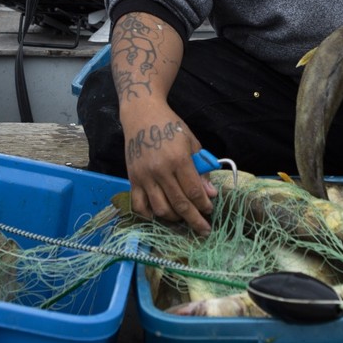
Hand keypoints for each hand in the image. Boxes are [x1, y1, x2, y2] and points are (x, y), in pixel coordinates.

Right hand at [121, 104, 217, 234]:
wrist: (142, 114)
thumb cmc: (171, 126)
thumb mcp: (192, 142)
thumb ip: (201, 169)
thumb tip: (210, 194)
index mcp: (178, 159)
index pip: (193, 191)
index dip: (203, 205)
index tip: (210, 211)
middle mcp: (160, 171)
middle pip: (179, 204)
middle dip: (194, 219)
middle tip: (204, 228)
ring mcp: (144, 176)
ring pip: (160, 208)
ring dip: (174, 218)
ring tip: (182, 218)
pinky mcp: (132, 179)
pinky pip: (139, 205)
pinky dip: (149, 214)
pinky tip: (159, 215)